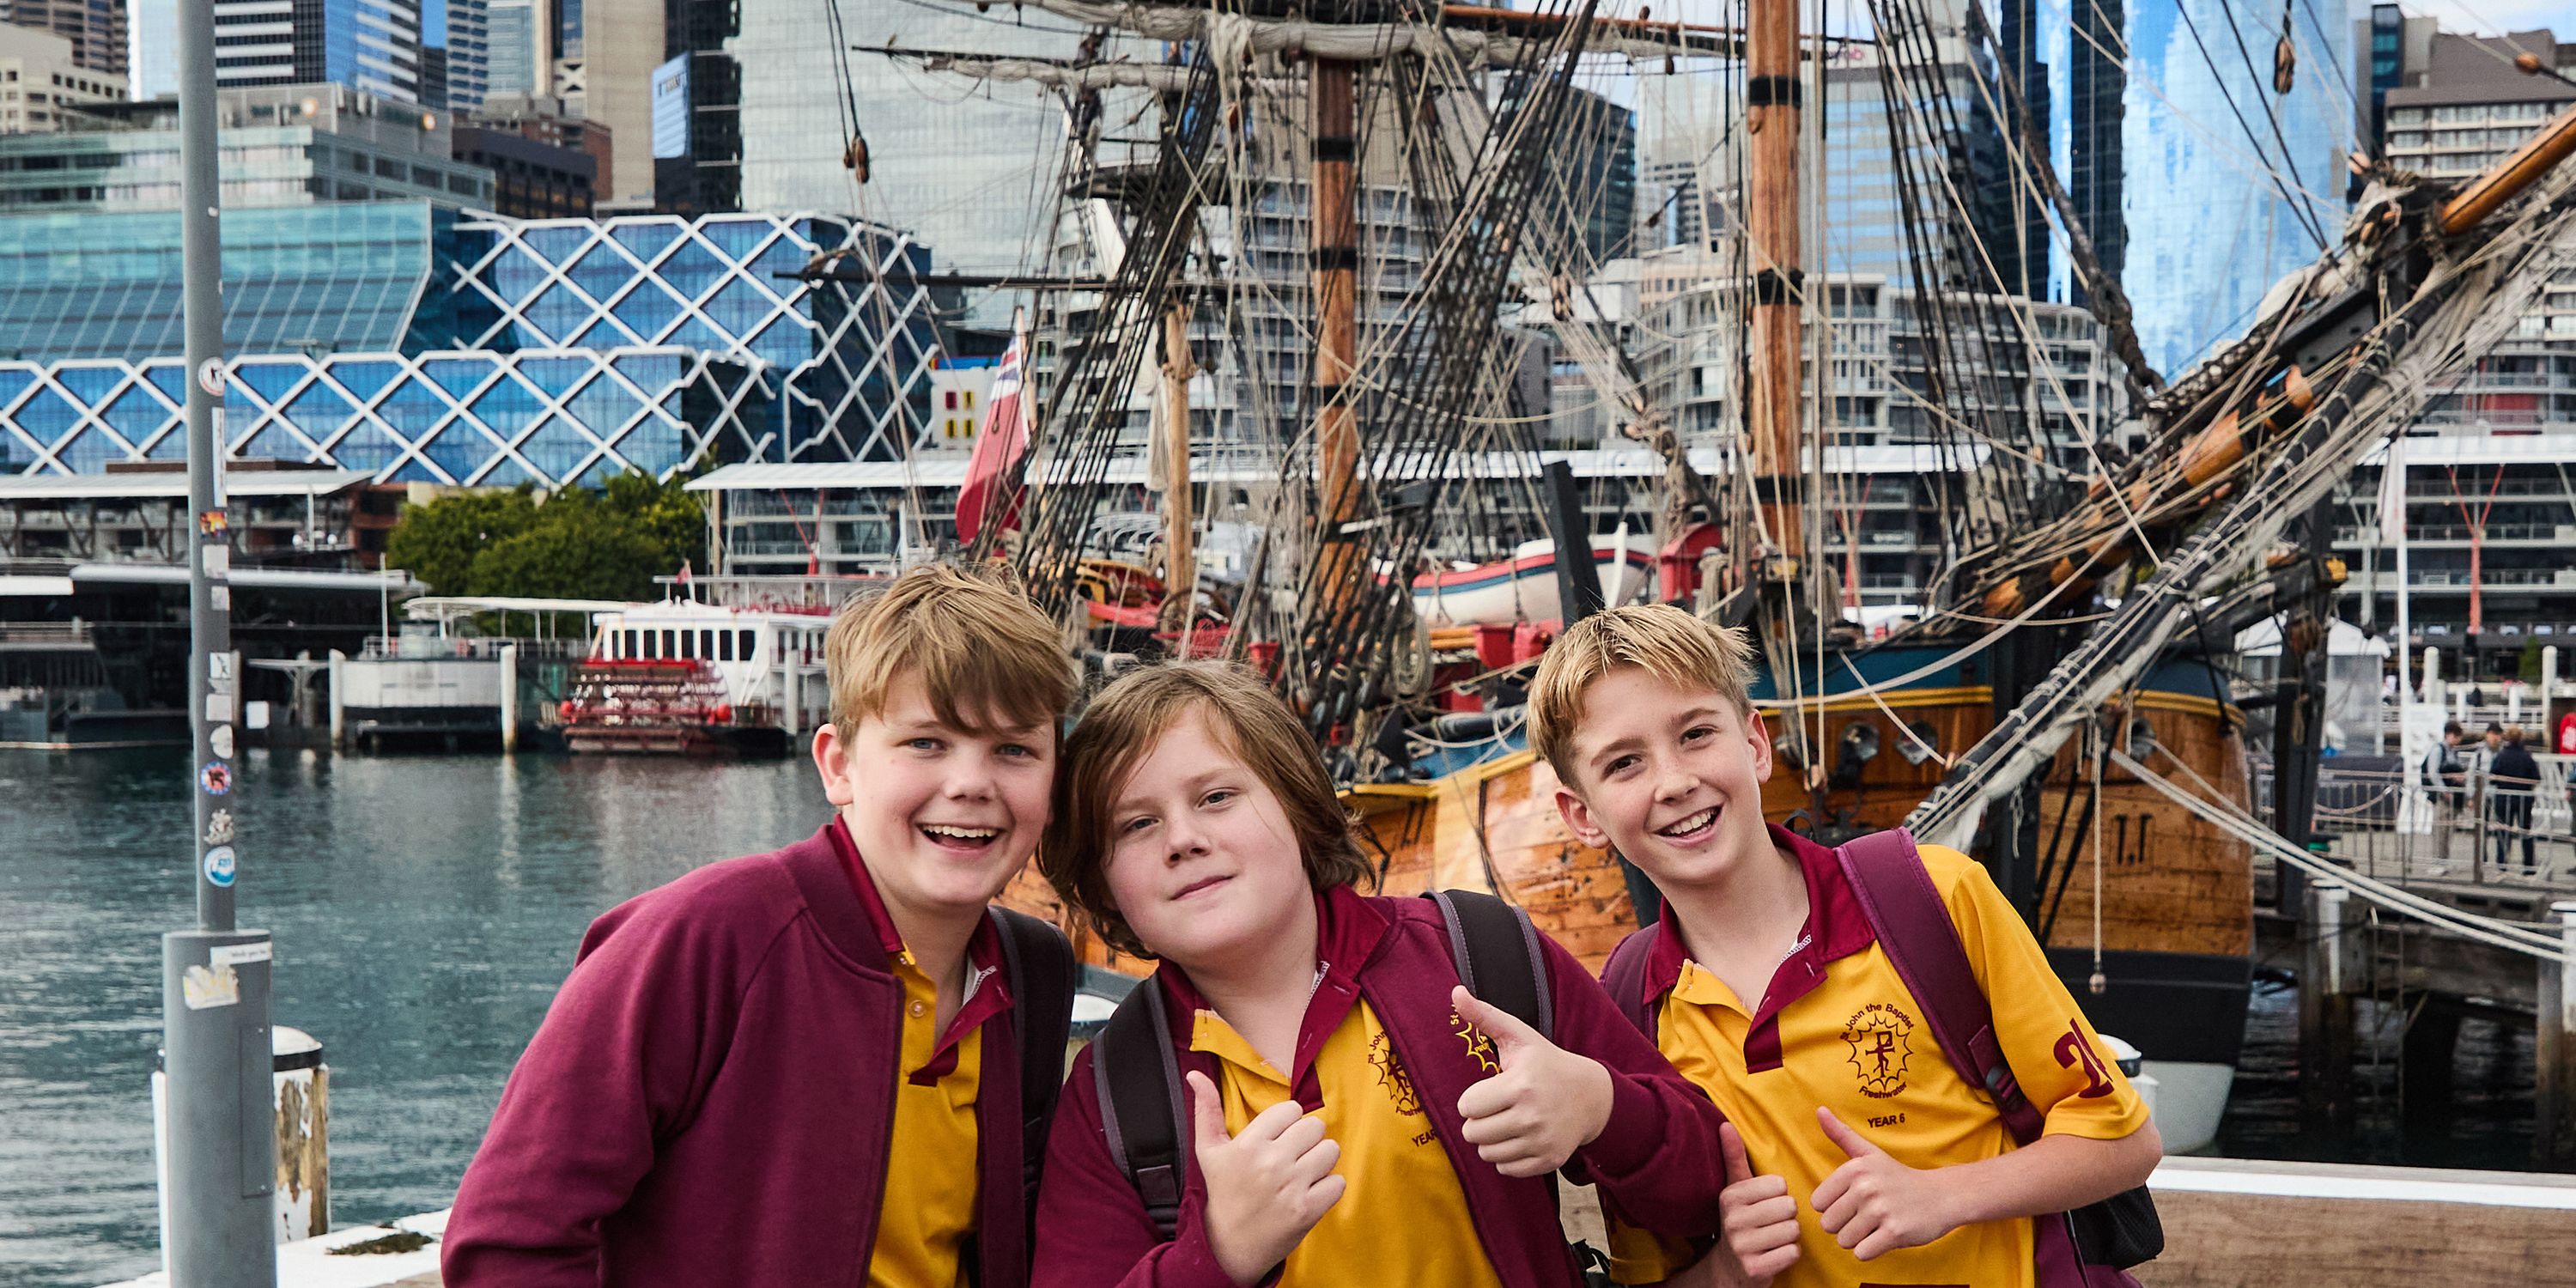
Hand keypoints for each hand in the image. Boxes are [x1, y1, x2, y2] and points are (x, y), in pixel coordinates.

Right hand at [1186, 1070, 1343, 1285]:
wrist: (1229, 1245)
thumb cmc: (1223, 1192)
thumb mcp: (1208, 1150)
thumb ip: (1206, 1109)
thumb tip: (1195, 1073)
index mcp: (1248, 1144)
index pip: (1292, 1110)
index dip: (1288, 1123)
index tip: (1277, 1140)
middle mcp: (1270, 1163)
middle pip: (1315, 1127)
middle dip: (1307, 1141)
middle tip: (1292, 1157)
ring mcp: (1291, 1188)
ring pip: (1331, 1151)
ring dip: (1321, 1162)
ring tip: (1302, 1174)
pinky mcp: (1307, 1211)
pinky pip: (1338, 1182)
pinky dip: (1328, 1188)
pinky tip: (1309, 1193)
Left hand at [1449, 985, 1614, 1177]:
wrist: (1592, 1096)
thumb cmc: (1546, 1063)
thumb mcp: (1519, 1036)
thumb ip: (1484, 1015)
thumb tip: (1455, 992)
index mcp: (1521, 1085)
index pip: (1468, 1106)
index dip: (1473, 1098)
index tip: (1490, 1090)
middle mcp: (1532, 1117)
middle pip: (1473, 1133)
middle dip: (1479, 1121)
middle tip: (1496, 1108)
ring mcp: (1541, 1142)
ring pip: (1487, 1154)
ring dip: (1490, 1140)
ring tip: (1506, 1122)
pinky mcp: (1548, 1161)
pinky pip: (1506, 1169)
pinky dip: (1507, 1156)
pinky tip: (1519, 1137)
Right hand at [1716, 1121, 1800, 1284]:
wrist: (1730, 1267)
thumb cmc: (1742, 1220)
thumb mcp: (1736, 1189)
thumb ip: (1735, 1157)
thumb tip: (1725, 1124)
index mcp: (1730, 1196)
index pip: (1780, 1185)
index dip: (1779, 1196)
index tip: (1765, 1205)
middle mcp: (1733, 1220)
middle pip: (1789, 1207)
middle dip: (1787, 1216)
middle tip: (1771, 1224)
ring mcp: (1742, 1247)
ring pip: (1793, 1230)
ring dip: (1789, 1236)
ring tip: (1773, 1238)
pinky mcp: (1755, 1269)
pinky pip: (1793, 1252)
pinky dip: (1790, 1254)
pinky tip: (1775, 1254)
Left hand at [1809, 1107, 1957, 1259]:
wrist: (1941, 1196)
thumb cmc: (1898, 1177)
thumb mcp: (1869, 1153)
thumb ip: (1841, 1134)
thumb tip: (1819, 1109)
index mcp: (1854, 1169)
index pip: (1818, 1204)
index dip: (1834, 1207)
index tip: (1855, 1200)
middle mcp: (1865, 1187)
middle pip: (1828, 1225)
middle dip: (1845, 1226)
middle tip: (1868, 1216)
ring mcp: (1881, 1210)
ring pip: (1844, 1241)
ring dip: (1859, 1239)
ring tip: (1877, 1225)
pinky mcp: (1895, 1232)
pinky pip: (1862, 1253)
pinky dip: (1871, 1251)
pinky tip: (1885, 1236)